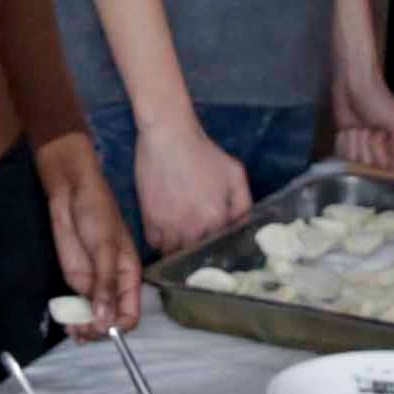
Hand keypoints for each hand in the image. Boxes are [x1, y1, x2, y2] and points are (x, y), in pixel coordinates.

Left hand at [39, 135, 142, 332]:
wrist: (71, 193)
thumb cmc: (97, 213)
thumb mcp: (106, 247)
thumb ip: (105, 283)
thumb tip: (106, 318)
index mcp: (129, 276)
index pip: (131, 312)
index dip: (119, 325)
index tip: (103, 328)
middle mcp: (113, 285)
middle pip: (111, 319)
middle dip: (99, 330)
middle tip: (84, 331)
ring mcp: (93, 284)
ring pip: (93, 317)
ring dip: (85, 329)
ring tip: (74, 332)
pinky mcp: (75, 281)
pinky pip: (77, 307)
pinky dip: (73, 320)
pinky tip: (68, 326)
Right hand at [130, 115, 252, 254]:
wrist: (169, 136)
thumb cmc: (204, 152)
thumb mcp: (235, 173)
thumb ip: (243, 204)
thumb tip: (241, 226)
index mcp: (216, 218)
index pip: (218, 248)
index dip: (216, 249)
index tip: (214, 247)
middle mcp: (193, 228)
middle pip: (194, 256)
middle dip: (196, 254)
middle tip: (197, 247)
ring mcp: (169, 225)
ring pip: (172, 254)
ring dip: (177, 251)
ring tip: (181, 243)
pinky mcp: (149, 219)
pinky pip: (154, 243)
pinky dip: (160, 241)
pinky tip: (166, 232)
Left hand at [333, 61, 393, 172]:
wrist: (353, 84)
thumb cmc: (378, 99)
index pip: (390, 168)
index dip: (382, 152)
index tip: (380, 134)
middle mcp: (383, 151)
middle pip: (370, 166)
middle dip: (366, 144)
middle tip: (369, 126)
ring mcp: (364, 149)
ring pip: (355, 161)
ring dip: (354, 140)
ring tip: (359, 125)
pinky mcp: (348, 144)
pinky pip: (343, 155)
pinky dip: (343, 140)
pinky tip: (348, 129)